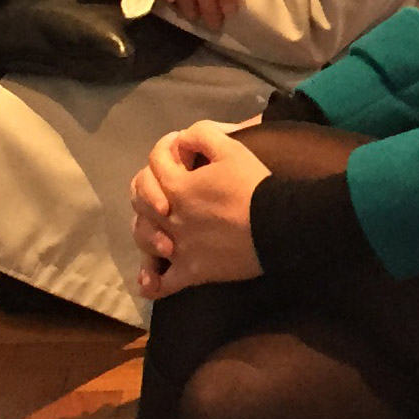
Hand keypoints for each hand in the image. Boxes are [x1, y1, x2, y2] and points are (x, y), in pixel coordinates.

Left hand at [130, 120, 270, 299]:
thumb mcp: (231, 147)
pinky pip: (164, 283)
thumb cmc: (254, 184)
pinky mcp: (193, 272)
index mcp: (176, 186)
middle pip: (140, 201)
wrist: (278, 224)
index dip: (165, 150)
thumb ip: (201, 135)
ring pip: (144, 239)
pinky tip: (149, 281)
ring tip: (158, 227)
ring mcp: (179, 247)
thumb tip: (181, 140)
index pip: (154, 162)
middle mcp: (170, 217)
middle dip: (149, 190)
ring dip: (147, 230)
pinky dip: (153, 283)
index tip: (183, 153)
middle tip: (168, 190)